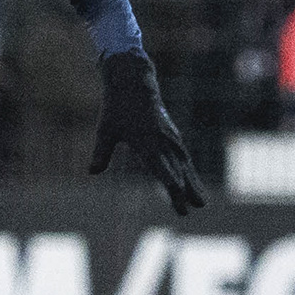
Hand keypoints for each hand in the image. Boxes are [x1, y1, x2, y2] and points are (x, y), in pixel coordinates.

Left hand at [90, 50, 206, 215]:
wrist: (134, 84)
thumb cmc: (117, 108)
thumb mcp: (105, 130)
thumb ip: (101, 152)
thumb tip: (92, 171)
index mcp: (146, 141)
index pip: (159, 164)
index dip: (168, 179)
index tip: (177, 191)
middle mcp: (162, 141)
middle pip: (176, 170)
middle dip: (183, 191)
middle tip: (191, 210)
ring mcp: (170, 139)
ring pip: (185, 165)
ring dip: (193, 183)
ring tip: (201, 203)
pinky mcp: (172, 136)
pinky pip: (184, 158)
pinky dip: (190, 171)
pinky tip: (194, 183)